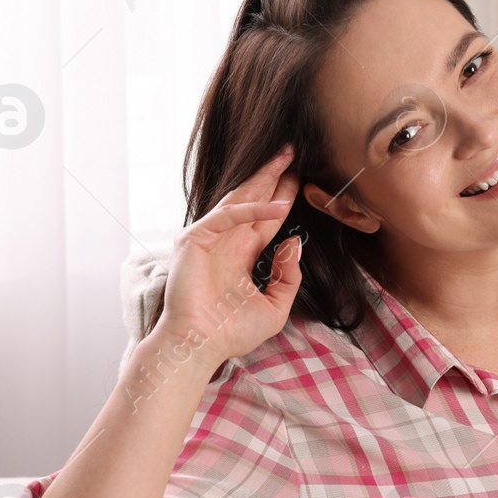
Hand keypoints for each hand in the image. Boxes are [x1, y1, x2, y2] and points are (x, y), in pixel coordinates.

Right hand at [157, 145, 304, 364]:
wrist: (201, 347)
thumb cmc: (231, 332)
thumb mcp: (275, 305)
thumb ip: (289, 276)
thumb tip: (294, 241)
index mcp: (242, 254)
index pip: (267, 218)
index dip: (284, 196)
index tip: (302, 177)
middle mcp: (226, 241)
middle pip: (254, 199)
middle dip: (274, 175)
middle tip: (294, 151)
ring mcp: (209, 237)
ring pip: (241, 198)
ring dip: (263, 177)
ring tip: (285, 157)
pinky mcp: (195, 239)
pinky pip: (229, 216)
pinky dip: (254, 209)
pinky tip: (279, 206)